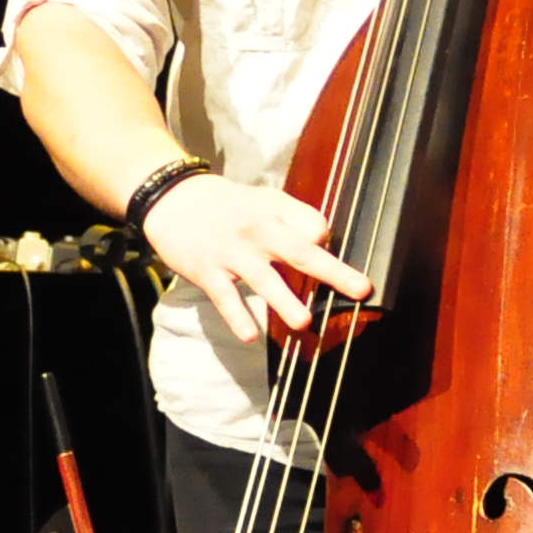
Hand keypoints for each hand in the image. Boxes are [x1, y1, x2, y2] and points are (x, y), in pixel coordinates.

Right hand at [139, 173, 371, 343]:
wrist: (171, 197)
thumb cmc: (225, 204)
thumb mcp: (263, 198)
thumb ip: (294, 217)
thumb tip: (324, 240)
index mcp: (275, 211)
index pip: (312, 227)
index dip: (325, 242)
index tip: (329, 257)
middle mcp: (257, 231)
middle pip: (299, 252)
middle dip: (332, 272)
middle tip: (360, 289)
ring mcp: (231, 252)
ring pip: (262, 278)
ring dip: (284, 301)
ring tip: (303, 323)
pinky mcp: (206, 270)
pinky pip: (224, 297)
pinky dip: (236, 316)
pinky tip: (249, 336)